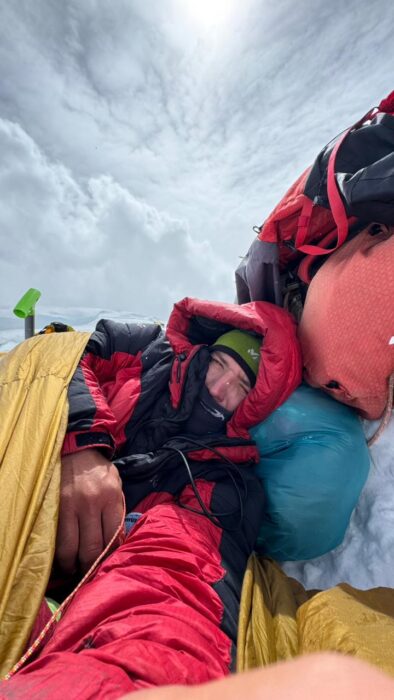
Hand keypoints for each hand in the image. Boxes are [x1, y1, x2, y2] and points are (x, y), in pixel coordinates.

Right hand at [56, 449, 123, 574]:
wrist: (75, 451)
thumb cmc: (99, 472)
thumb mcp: (116, 486)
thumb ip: (117, 512)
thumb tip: (117, 543)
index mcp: (111, 498)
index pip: (113, 537)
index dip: (110, 556)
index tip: (107, 565)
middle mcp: (91, 503)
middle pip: (92, 549)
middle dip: (90, 567)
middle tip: (89, 573)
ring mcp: (69, 506)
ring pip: (70, 549)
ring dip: (71, 565)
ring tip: (73, 569)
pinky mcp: (54, 508)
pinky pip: (56, 539)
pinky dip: (58, 553)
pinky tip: (62, 558)